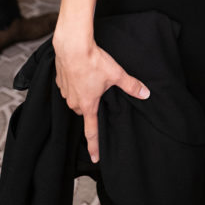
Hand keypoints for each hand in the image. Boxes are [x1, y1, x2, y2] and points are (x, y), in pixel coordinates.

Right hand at [54, 38, 149, 162]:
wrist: (73, 46)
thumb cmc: (93, 62)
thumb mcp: (116, 74)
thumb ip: (131, 85)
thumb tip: (145, 93)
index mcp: (88, 105)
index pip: (92, 131)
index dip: (94, 145)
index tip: (95, 157)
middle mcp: (74, 102)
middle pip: (84, 110)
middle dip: (91, 106)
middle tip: (100, 94)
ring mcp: (65, 92)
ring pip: (75, 99)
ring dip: (83, 93)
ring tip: (91, 79)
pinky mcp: (59, 81)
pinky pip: (68, 87)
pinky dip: (75, 82)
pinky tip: (81, 72)